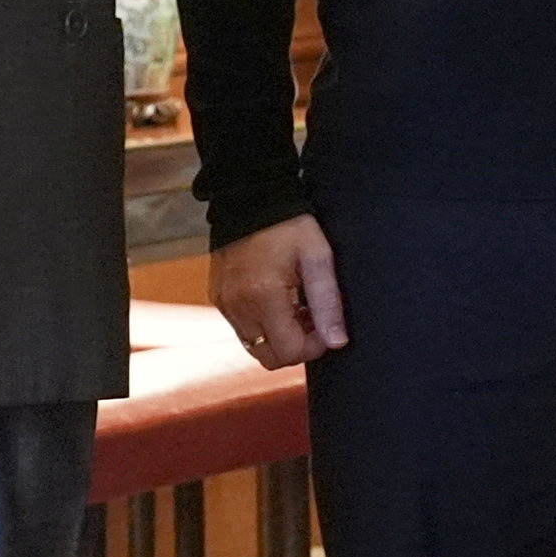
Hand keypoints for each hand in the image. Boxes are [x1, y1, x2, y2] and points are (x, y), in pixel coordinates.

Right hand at [213, 216, 348, 366]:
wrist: (249, 198)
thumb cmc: (288, 224)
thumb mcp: (317, 257)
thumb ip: (327, 302)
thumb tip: (336, 341)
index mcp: (263, 296)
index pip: (288, 352)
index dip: (313, 348)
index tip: (324, 326)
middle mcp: (238, 306)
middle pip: (268, 358)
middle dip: (295, 347)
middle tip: (311, 320)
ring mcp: (224, 303)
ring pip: (254, 347)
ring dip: (278, 337)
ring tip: (294, 308)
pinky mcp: (218, 297)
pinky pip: (241, 329)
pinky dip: (261, 325)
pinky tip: (276, 300)